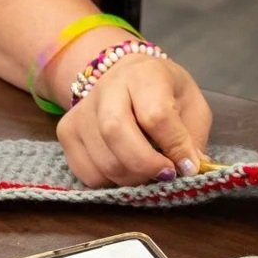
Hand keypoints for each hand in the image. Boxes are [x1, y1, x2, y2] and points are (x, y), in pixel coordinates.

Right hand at [56, 53, 212, 185]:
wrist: (126, 77)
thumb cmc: (165, 93)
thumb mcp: (191, 106)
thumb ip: (191, 138)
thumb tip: (188, 170)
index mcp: (144, 75)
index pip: (155, 115)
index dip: (173, 147)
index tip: (186, 166)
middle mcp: (106, 89)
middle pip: (115, 132)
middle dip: (145, 165)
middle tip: (165, 175)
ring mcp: (80, 111)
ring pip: (101, 159)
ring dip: (131, 179)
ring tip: (147, 173)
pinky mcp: (66, 132)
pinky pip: (86, 172)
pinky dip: (110, 182)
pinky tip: (125, 170)